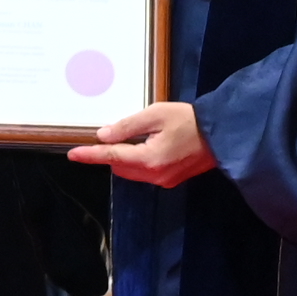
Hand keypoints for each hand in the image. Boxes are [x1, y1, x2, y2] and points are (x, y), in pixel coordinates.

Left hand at [71, 99, 215, 186]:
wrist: (223, 134)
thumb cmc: (190, 120)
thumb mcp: (156, 115)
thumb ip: (127, 126)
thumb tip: (104, 136)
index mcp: (149, 160)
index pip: (111, 157)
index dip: (90, 155)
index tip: (73, 154)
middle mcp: (154, 175)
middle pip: (119, 167)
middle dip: (110, 154)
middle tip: (113, 134)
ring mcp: (164, 180)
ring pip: (131, 172)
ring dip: (124, 159)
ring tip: (133, 138)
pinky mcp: (171, 180)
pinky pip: (145, 173)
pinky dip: (138, 162)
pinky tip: (147, 146)